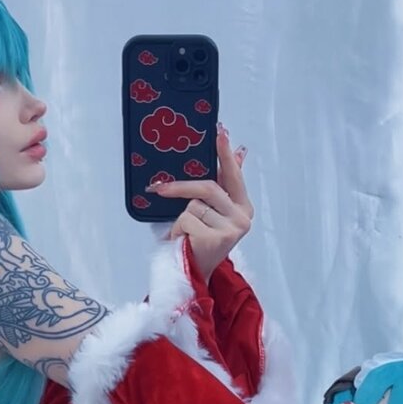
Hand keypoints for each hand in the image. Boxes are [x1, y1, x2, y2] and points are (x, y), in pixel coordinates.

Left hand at [146, 126, 253, 281]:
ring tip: (187, 233)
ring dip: (182, 219)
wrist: (197, 272)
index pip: (233, 174)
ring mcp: (231, 229)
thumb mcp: (216, 210)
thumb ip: (226, 182)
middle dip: (181, 187)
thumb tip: (240, 151)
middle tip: (159, 188)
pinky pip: (186, 220)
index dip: (225, 153)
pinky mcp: (215, 239)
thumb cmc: (204, 239)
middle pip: (208, 188)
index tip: (220, 131)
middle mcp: (243, 217)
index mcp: (244, 206)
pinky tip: (186, 241)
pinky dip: (179, 230)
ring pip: (193, 206)